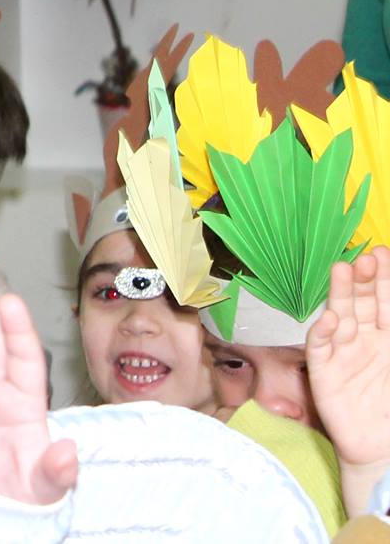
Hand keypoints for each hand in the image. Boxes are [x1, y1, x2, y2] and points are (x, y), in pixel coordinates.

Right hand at [307, 245, 389, 516]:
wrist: (378, 450)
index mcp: (388, 339)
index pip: (387, 303)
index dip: (385, 279)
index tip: (383, 252)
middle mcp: (364, 341)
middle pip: (363, 304)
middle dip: (365, 280)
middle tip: (366, 258)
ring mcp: (343, 354)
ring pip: (341, 317)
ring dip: (341, 294)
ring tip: (343, 270)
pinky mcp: (324, 373)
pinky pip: (321, 348)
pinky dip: (323, 332)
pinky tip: (330, 318)